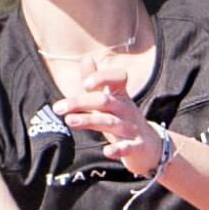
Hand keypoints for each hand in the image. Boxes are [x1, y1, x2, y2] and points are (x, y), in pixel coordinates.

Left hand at [52, 57, 162, 175]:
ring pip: (111, 122)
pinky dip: (118, 149)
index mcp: (121, 95)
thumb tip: (86, 58)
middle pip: (105, 101)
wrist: (150, 147)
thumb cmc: (123, 119)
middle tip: (58, 107)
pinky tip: (107, 151)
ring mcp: (132, 128)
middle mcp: (126, 109)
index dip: (102, 78)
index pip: (118, 78)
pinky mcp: (136, 147)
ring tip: (69, 120)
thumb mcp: (111, 99)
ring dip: (90, 120)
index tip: (84, 84)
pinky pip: (127, 147)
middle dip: (81, 102)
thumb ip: (96, 82)